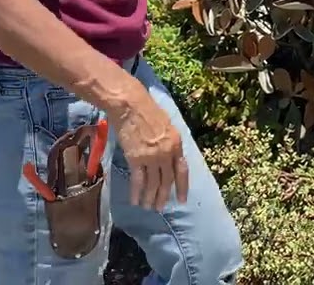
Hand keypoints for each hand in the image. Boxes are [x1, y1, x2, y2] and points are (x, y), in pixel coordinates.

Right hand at [111, 90, 188, 210]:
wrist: (130, 105)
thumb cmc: (147, 111)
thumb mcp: (166, 125)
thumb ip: (169, 142)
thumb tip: (168, 155)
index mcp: (176, 144)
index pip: (182, 170)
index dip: (182, 187)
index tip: (182, 200)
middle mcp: (166, 153)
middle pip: (167, 180)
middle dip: (164, 196)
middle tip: (160, 208)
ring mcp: (152, 157)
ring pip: (153, 183)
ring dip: (150, 197)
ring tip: (148, 207)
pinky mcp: (136, 159)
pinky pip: (138, 180)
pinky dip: (137, 192)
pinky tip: (135, 200)